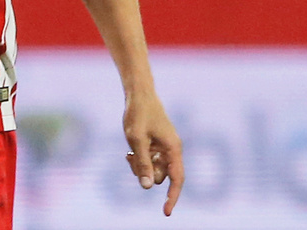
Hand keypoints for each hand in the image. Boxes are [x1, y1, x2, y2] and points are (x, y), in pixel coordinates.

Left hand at [123, 91, 183, 215]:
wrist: (138, 95)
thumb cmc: (139, 114)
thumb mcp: (137, 140)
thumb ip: (143, 163)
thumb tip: (147, 187)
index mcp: (173, 149)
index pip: (177, 179)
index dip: (173, 197)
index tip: (165, 212)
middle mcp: (172, 150)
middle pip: (161, 177)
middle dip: (146, 174)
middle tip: (131, 160)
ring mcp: (164, 149)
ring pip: (153, 171)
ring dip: (140, 168)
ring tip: (129, 154)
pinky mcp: (156, 147)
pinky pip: (149, 163)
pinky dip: (139, 161)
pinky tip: (129, 152)